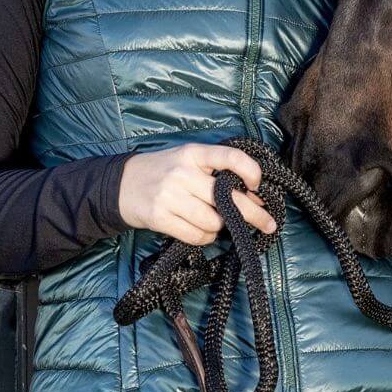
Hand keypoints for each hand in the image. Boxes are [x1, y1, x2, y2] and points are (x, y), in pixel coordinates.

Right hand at [117, 142, 277, 245]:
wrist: (122, 185)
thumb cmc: (164, 172)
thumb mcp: (189, 162)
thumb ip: (217, 174)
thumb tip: (255, 198)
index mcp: (194, 153)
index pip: (230, 157)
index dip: (251, 171)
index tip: (259, 185)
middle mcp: (183, 172)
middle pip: (227, 198)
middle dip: (253, 214)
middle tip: (269, 224)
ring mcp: (170, 195)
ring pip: (213, 221)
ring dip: (220, 227)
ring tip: (215, 222)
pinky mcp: (160, 217)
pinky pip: (196, 235)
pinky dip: (205, 237)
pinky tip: (201, 230)